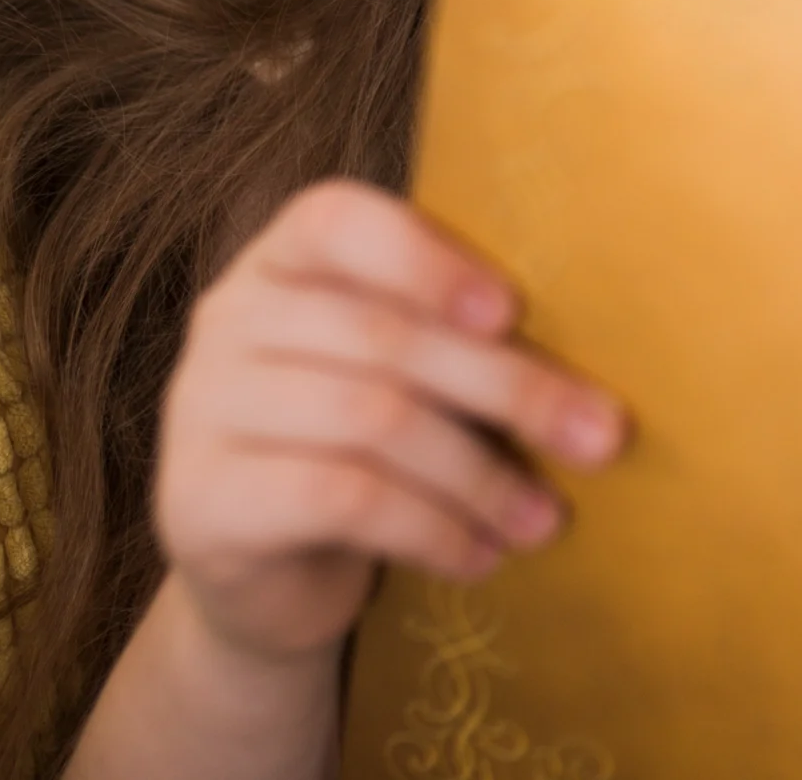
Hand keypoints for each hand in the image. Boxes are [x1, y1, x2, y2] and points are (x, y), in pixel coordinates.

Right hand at [154, 179, 626, 665]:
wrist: (272, 579)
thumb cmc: (367, 450)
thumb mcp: (409, 378)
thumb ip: (458, 340)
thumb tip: (591, 373)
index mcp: (281, 261)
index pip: (334, 221)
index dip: (425, 261)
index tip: (512, 313)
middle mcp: (227, 320)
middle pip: (383, 338)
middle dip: (510, 390)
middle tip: (602, 439)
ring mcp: (201, 410)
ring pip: (372, 421)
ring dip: (481, 476)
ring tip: (545, 520)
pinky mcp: (200, 502)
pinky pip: (340, 500)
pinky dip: (431, 529)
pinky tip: (480, 558)